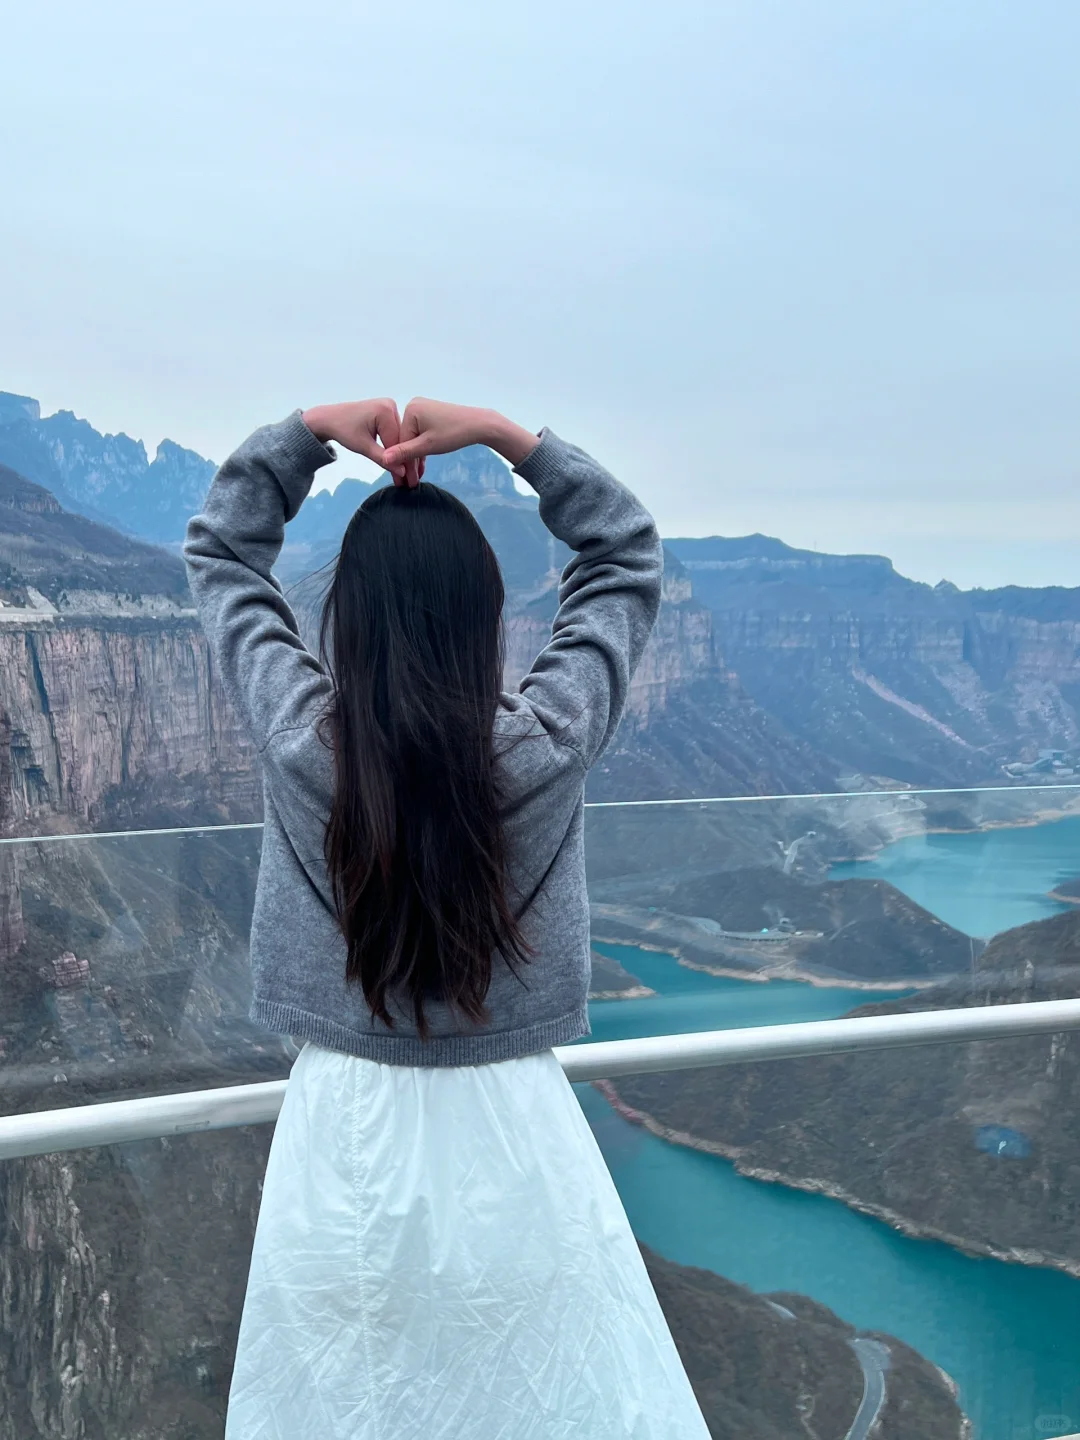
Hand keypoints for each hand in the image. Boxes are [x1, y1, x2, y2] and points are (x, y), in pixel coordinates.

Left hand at [301, 400, 425, 485]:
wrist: (330, 418)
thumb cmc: (343, 430)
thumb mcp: (363, 447)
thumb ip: (383, 459)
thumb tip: (402, 473)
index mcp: (385, 410)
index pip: (398, 441)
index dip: (402, 463)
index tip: (408, 481)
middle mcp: (391, 405)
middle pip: (401, 438)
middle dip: (404, 461)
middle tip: (410, 482)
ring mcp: (390, 408)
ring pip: (400, 437)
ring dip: (402, 455)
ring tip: (408, 476)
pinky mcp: (387, 413)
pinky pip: (395, 432)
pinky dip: (397, 447)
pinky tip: (402, 462)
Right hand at [382, 399, 538, 484]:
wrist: (479, 425)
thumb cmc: (455, 433)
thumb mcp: (428, 446)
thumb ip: (405, 453)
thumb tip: (384, 459)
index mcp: (410, 410)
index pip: (400, 441)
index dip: (402, 463)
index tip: (402, 481)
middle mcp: (414, 406)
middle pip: (406, 440)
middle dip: (408, 463)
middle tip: (408, 484)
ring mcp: (422, 410)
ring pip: (414, 440)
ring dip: (415, 459)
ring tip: (415, 479)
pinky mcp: (430, 416)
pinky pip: (421, 435)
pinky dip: (422, 450)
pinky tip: (420, 468)